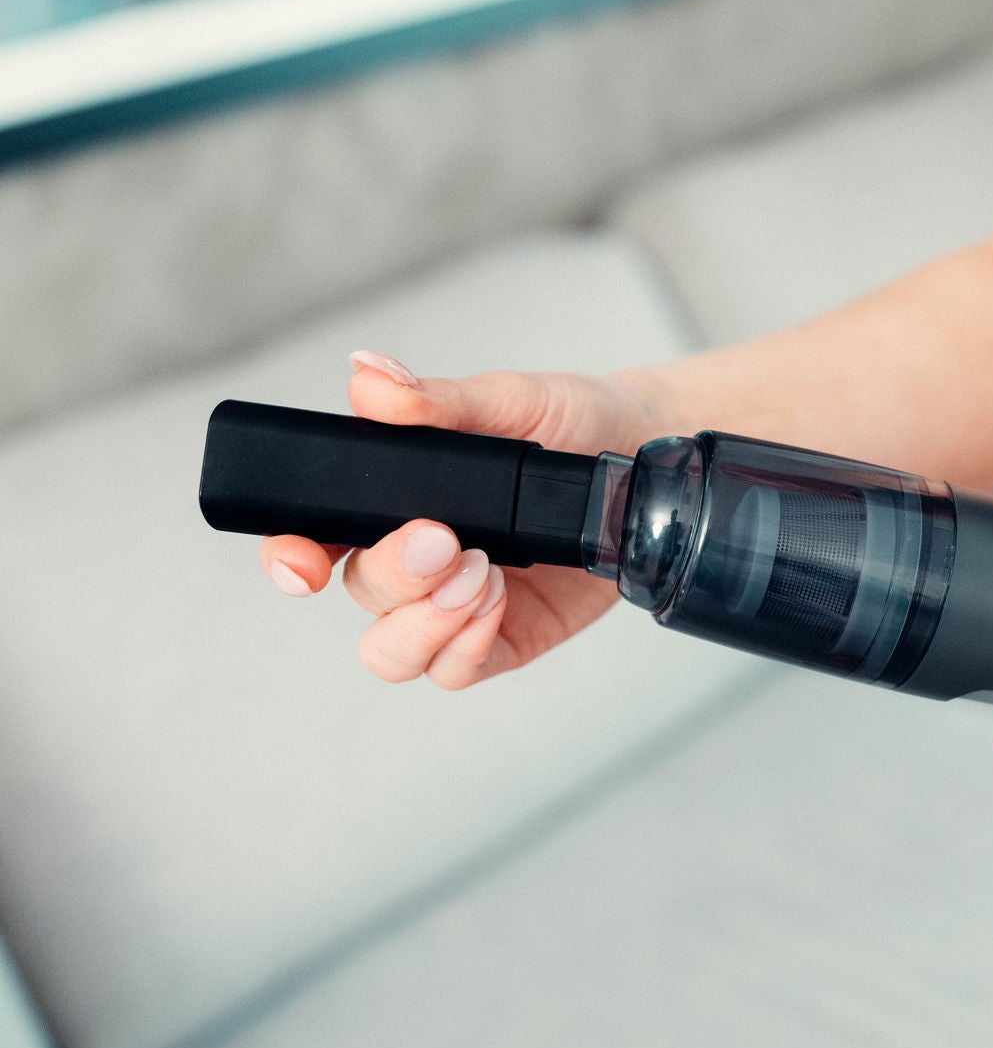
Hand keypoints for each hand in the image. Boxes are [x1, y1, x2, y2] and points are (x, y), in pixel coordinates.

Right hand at [259, 351, 682, 688]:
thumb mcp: (510, 399)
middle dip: (392, 576)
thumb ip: (440, 399)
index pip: (314, 536)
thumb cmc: (571, 421)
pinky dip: (466, 645)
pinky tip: (496, 603)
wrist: (646, 457)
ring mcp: (457, 605)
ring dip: (425, 622)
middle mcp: (416, 558)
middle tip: (444, 540)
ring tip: (482, 573)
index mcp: (394, 498)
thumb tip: (370, 377)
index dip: (291, 556)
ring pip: (394, 651)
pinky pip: (457, 670)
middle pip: (361, 595)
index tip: (302, 560)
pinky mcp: (505, 638)